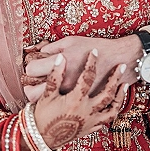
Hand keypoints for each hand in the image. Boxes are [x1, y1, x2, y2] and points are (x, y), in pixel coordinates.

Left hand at [23, 34, 141, 101]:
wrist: (120, 59)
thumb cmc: (95, 47)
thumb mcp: (72, 41)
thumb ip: (53, 47)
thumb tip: (39, 52)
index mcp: (61, 62)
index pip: (32, 70)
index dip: (30, 67)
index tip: (33, 67)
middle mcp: (64, 81)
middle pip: (32, 92)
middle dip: (29, 87)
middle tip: (32, 84)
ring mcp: (73, 96)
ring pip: (45, 105)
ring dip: (39, 99)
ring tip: (40, 94)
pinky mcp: (80, 104)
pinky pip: (61, 109)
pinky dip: (55, 105)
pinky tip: (55, 100)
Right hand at [32, 51, 126, 149]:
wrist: (41, 140)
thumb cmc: (42, 117)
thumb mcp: (47, 95)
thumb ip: (55, 76)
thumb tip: (60, 58)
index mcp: (75, 101)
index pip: (87, 77)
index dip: (91, 63)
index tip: (94, 52)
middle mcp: (86, 111)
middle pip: (107, 92)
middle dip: (115, 77)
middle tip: (122, 65)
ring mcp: (91, 121)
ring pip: (112, 108)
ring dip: (120, 95)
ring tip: (124, 84)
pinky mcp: (91, 128)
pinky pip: (107, 119)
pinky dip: (113, 110)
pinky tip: (115, 102)